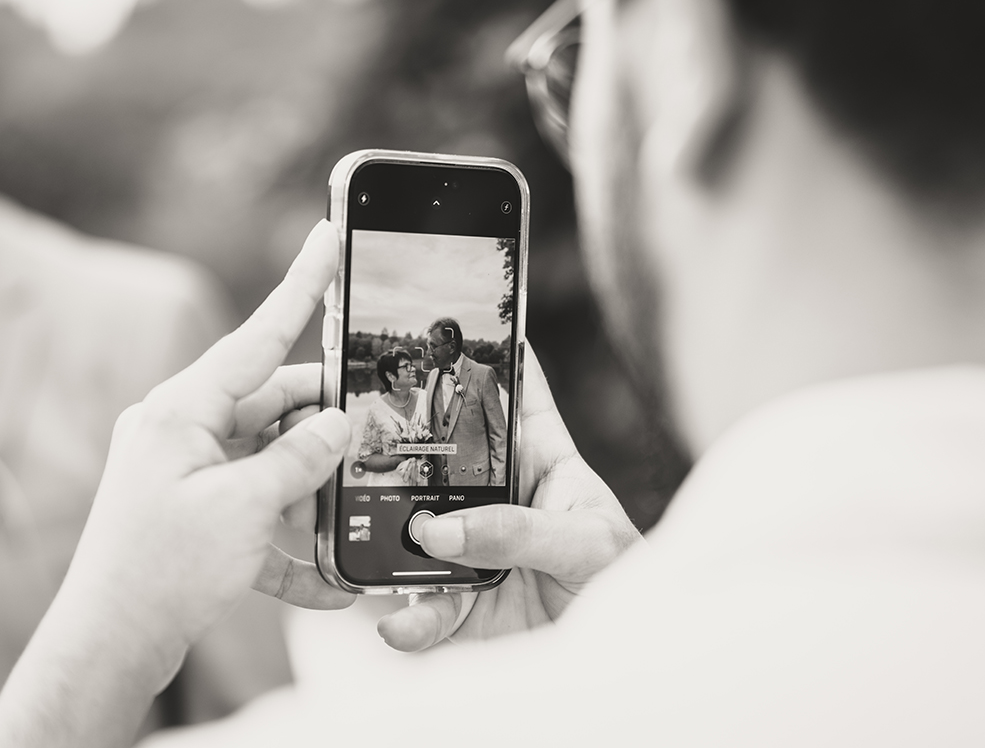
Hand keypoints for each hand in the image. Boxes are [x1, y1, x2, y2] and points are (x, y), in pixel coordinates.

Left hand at [0, 221, 355, 747]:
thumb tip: (339, 424)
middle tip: (373, 435)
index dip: (301, 286)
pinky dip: (290, 537)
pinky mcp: (197, 509)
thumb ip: (300, 459)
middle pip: (273, 404)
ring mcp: (189, 470)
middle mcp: (183, 430)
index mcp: (182, 410)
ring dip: (310, 489)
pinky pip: (257, 507)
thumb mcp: (244, 507)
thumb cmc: (161, 572)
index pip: (257, 337)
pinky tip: (327, 580)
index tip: (328, 239)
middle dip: (324, 426)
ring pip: (271, 457)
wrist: (112, 646)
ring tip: (349, 516)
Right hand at [375, 345, 642, 650]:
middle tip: (361, 434)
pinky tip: (399, 624)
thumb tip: (436, 529)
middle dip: (403, 446)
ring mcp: (470, 548)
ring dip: (388, 538)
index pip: (515, 393)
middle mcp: (496, 496)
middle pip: (441, 455)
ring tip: (377, 549)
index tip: (450, 317)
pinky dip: (405, 619)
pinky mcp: (455, 604)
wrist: (621, 668)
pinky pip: (416, 606)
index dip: (489, 352)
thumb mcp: (589, 545)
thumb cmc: (623, 585)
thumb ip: (518, 530)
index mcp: (541, 460)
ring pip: (412, 530)